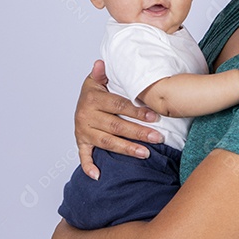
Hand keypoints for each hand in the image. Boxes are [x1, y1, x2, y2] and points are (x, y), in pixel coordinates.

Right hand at [74, 60, 162, 179]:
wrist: (80, 99)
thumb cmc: (95, 90)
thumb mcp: (98, 79)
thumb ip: (101, 73)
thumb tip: (101, 63)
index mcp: (92, 99)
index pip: (118, 106)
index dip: (136, 112)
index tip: (154, 117)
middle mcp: (85, 115)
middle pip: (116, 126)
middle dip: (138, 133)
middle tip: (158, 138)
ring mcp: (83, 130)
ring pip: (106, 142)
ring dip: (126, 149)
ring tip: (145, 153)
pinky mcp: (81, 141)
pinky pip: (83, 156)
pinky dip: (88, 167)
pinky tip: (98, 176)